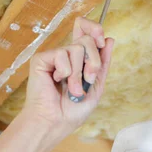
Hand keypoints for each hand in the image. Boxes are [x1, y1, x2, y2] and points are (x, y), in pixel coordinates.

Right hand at [21, 17, 114, 134]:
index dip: (94, 29)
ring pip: (77, 48)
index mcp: (79, 60)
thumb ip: (103, 63)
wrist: (57, 122)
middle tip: (88, 80)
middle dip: (94, 62)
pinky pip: (62, 54)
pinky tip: (56, 81)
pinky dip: (65, 71)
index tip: (102, 42)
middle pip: (87, 39)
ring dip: (79, 73)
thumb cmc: (73, 110)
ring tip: (72, 89)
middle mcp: (66, 55)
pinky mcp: (41, 59)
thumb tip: (109, 39)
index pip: (85, 30)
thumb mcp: (96, 86)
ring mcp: (54, 56)